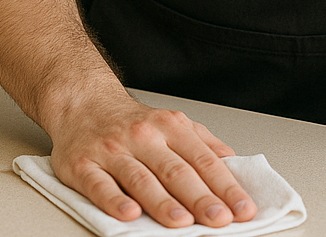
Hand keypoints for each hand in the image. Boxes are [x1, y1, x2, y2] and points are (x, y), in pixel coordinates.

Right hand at [49, 92, 257, 227]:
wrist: (83, 102)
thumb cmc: (131, 121)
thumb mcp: (172, 123)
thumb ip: (202, 143)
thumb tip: (232, 164)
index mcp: (169, 127)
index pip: (203, 159)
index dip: (225, 185)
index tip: (242, 207)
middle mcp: (143, 137)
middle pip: (176, 170)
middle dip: (200, 197)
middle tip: (220, 219)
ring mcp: (112, 151)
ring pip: (141, 179)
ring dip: (163, 202)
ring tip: (182, 222)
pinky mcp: (83, 166)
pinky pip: (100, 185)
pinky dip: (114, 201)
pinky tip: (129, 215)